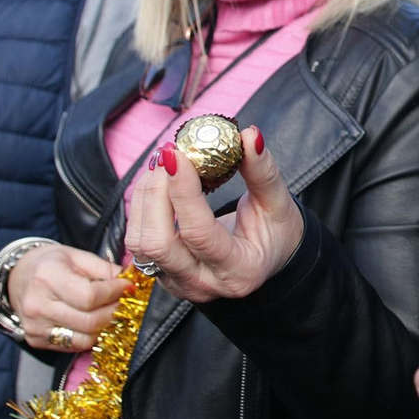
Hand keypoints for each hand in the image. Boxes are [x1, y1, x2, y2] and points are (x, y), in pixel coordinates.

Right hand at [8, 243, 131, 351]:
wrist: (17, 276)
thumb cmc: (50, 264)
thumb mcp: (76, 256)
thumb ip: (104, 269)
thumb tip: (129, 282)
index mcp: (47, 277)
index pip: (90, 296)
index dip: (115, 293)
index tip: (127, 287)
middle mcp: (38, 304)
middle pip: (90, 321)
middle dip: (114, 312)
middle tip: (123, 302)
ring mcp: (35, 326)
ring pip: (85, 338)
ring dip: (104, 327)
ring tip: (109, 312)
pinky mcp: (36, 339)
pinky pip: (73, 345)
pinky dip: (89, 335)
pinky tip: (92, 321)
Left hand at [124, 127, 303, 302]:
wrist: (268, 261)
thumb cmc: (276, 234)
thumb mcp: (279, 204)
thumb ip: (263, 172)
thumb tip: (250, 135)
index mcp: (239, 270)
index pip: (199, 233)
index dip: (183, 192)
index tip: (177, 154)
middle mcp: (204, 283)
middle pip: (158, 244)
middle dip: (155, 194)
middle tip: (169, 156)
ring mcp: (179, 282)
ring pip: (140, 244)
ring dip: (145, 198)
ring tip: (164, 165)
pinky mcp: (163, 274)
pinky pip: (139, 242)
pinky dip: (143, 207)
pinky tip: (159, 184)